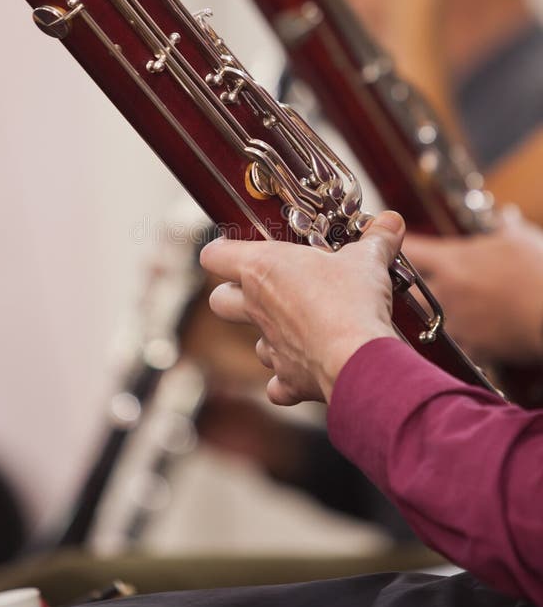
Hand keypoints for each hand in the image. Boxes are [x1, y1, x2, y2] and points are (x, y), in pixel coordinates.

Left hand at [199, 212, 403, 405]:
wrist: (359, 358)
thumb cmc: (352, 300)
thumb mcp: (368, 259)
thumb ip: (375, 240)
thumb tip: (391, 222)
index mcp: (262, 270)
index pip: (214, 255)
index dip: (222, 250)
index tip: (241, 246)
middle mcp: (257, 308)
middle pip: (219, 301)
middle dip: (233, 295)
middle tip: (268, 287)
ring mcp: (270, 347)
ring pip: (254, 342)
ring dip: (271, 336)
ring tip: (303, 327)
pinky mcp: (288, 379)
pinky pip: (278, 384)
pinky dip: (289, 379)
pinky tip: (309, 368)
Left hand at [404, 215, 542, 362]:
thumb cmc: (541, 273)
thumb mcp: (521, 241)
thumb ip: (506, 228)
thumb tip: (506, 218)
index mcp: (453, 261)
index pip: (411, 249)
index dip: (392, 244)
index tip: (384, 242)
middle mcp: (446, 291)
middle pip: (405, 288)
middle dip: (402, 285)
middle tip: (403, 283)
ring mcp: (455, 321)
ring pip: (425, 319)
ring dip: (428, 315)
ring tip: (436, 313)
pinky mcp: (469, 348)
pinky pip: (450, 346)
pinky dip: (455, 342)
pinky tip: (462, 339)